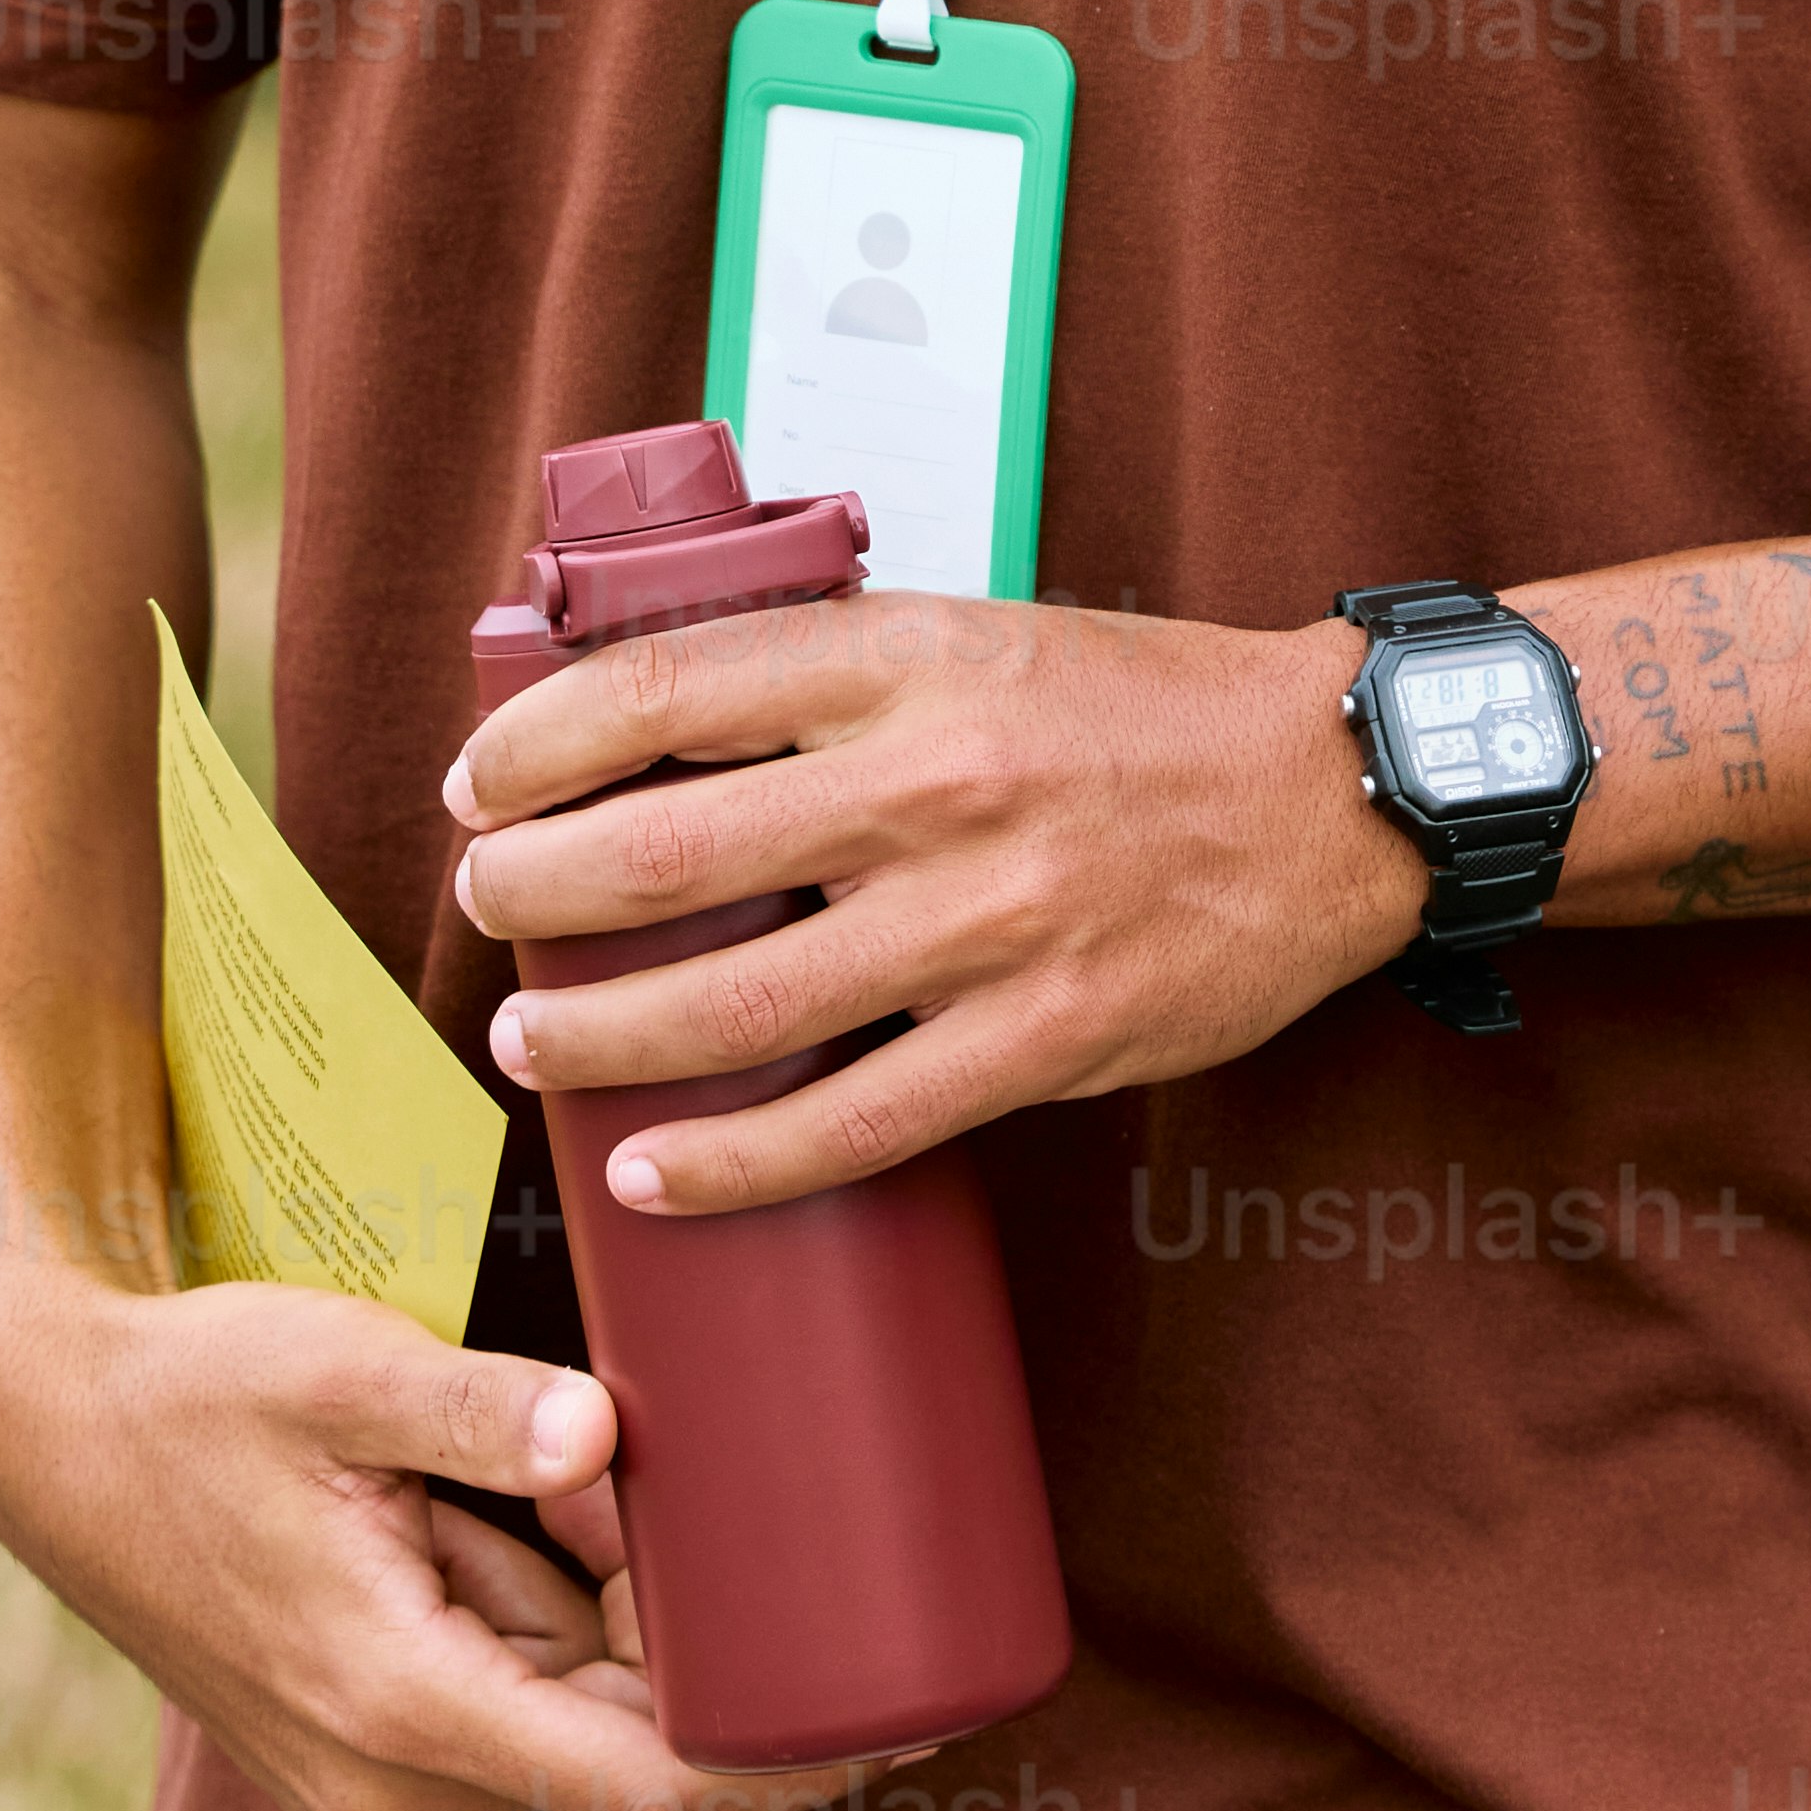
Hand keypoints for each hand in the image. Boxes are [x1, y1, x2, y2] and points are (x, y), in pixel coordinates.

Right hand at [0, 1255, 933, 1810]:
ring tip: (553, 1460)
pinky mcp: (363, 1741)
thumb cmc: (193, 1392)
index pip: (649, 1792)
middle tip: (707, 1488)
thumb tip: (607, 1437)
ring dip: (598, 1599)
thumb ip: (477, 1408)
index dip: (790, 1769)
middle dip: (687, 1626)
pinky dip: (539, 1601)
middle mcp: (391, 1783)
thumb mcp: (338, 1368)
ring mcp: (371, 1777)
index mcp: (400, 1711)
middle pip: (616, 1738)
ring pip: (563, 1703)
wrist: (47, 1435)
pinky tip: (517, 1494)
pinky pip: (505, 1687)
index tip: (901, 1722)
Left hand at [446, 591, 1411, 1216]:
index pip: (666, 688)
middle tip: (486, 907)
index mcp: (910, 658)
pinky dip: (734, 1164)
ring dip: (600, 1036)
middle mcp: (938, 780)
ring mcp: (991, 919)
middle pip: (669, 852)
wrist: (1330, 787)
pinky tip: (654, 1173)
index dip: (539, 743)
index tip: (480, 783)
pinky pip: (853, 1123)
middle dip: (536, 891)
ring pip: (740, 1005)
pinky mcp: (1045, 1037)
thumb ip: (838, 681)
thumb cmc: (1139, 710)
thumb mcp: (979, 636)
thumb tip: (658, 739)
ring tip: (534, 1040)